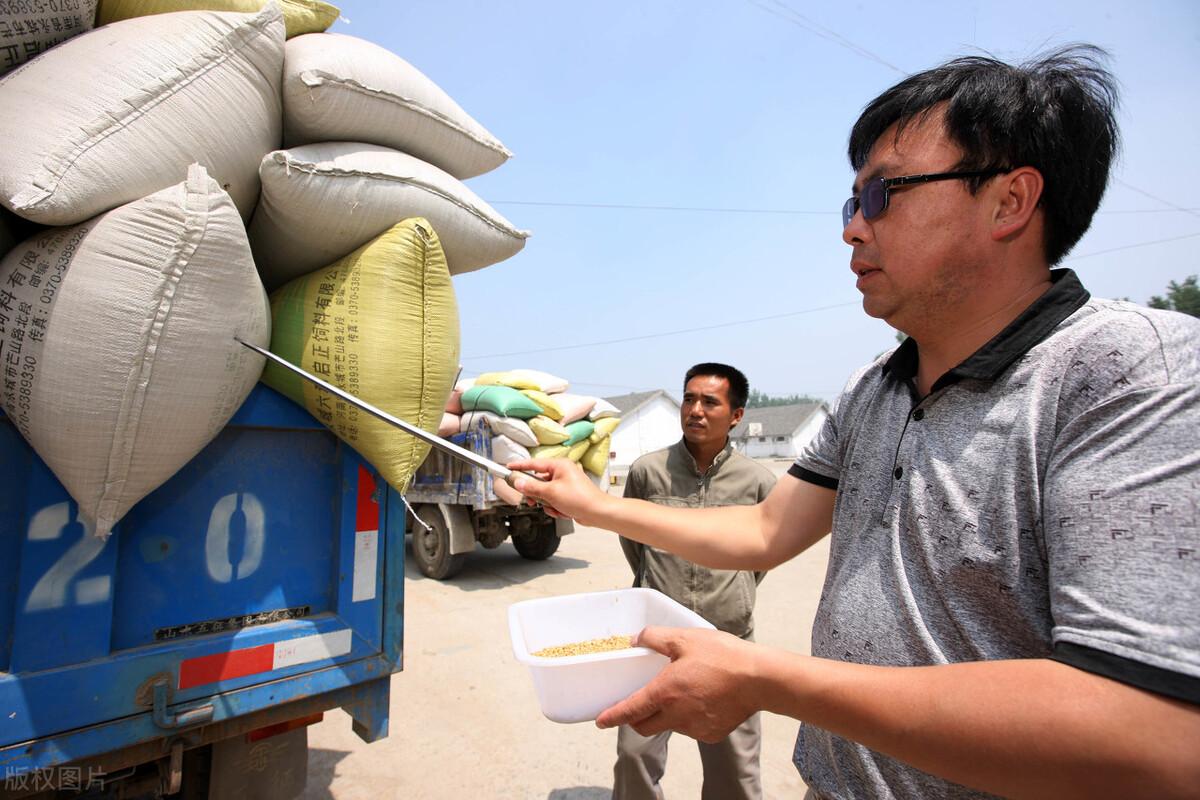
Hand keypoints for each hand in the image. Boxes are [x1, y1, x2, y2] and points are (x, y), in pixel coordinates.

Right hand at [505, 457, 607, 522]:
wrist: (597, 512)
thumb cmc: (579, 498)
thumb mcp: (551, 492)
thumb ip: (532, 487)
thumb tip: (518, 482)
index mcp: (559, 465)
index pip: (534, 464)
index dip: (520, 466)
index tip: (508, 467)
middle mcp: (562, 472)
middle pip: (538, 481)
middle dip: (537, 494)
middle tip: (533, 500)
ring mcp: (565, 484)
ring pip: (545, 493)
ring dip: (547, 503)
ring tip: (555, 507)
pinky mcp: (567, 495)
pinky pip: (553, 500)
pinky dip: (555, 507)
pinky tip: (562, 511)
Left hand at [595, 626, 760, 742]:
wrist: (759, 679)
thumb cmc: (723, 656)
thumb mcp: (685, 638)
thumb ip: (655, 637)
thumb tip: (635, 638)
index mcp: (665, 693)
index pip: (630, 710)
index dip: (612, 716)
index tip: (600, 721)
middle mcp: (676, 716)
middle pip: (645, 725)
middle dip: (636, 718)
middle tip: (638, 703)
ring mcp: (694, 728)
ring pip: (669, 725)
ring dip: (666, 713)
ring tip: (683, 690)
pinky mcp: (710, 734)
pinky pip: (691, 728)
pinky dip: (689, 717)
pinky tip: (702, 699)